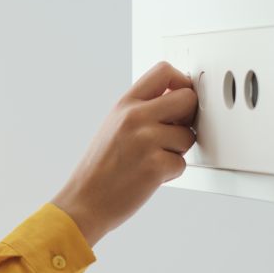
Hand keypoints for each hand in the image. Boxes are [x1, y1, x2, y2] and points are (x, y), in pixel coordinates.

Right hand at [51, 61, 197, 245]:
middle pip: (188, 98)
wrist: (84, 201)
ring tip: (151, 160)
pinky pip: (182, 163)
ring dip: (177, 151)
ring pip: (188, 136)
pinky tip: (148, 177)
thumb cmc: (101, 168)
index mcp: (125, 104)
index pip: (164, 71)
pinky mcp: (155, 165)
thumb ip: (142, 110)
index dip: (182, 82)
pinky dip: (170, 173)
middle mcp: (135, 117)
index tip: (180, 98)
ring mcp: (146, 140)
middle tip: (173, 133)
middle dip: (188, 118)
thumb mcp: (114, 126)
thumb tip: (179, 99)